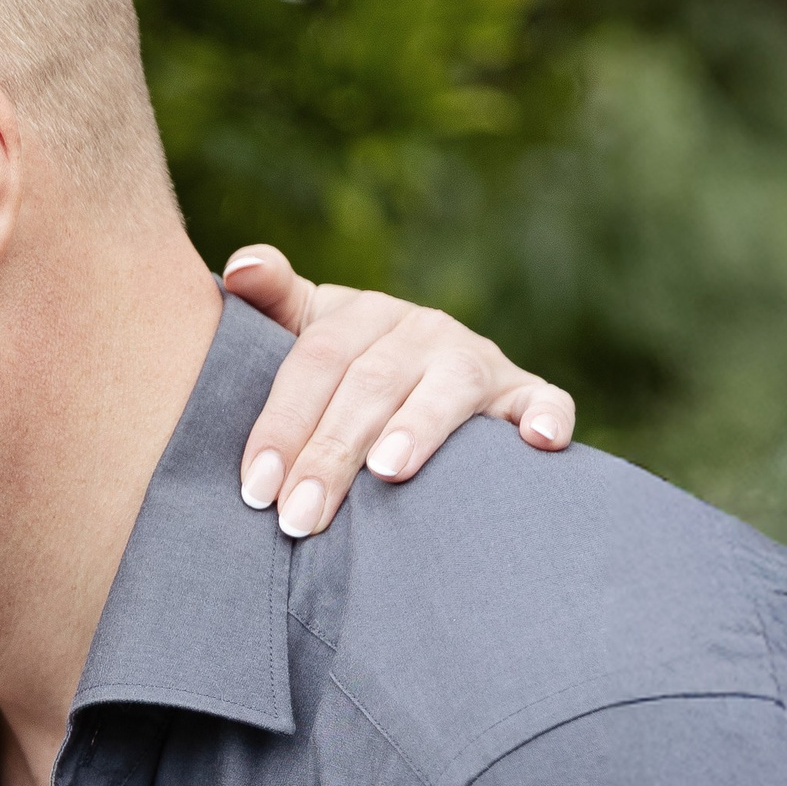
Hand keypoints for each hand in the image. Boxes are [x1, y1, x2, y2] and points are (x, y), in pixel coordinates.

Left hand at [222, 246, 573, 539]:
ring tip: (387, 472)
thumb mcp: (303, 332)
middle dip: (332, 453)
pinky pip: (544, 400)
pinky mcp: (523, 395)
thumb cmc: (342, 373)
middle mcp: (423, 329)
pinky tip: (540, 442)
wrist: (422, 378)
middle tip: (299, 517)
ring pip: (449, 389)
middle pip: (371, 384)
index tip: (255, 486)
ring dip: (419, 427)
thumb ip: (271, 301)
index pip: (317, 361)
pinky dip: (546, 417)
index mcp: (363, 314)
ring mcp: (476, 362)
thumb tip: (240, 268)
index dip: (284, 420)